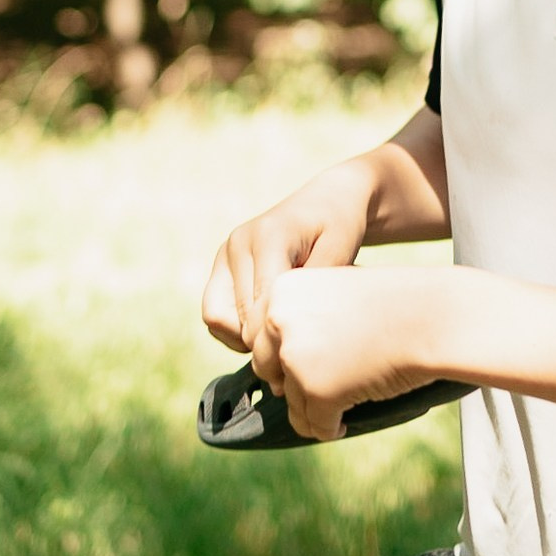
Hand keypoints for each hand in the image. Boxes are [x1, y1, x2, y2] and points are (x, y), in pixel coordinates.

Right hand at [201, 168, 373, 354]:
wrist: (328, 199)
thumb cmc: (340, 226)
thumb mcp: (341, 251)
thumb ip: (313, 285)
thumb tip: (286, 326)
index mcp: (268, 237)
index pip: (261, 306)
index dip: (278, 338)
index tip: (303, 356)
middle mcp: (238, 243)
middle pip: (238, 318)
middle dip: (265, 343)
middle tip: (297, 352)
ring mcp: (226, 253)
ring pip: (216, 318)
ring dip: (245, 337)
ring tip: (280, 334)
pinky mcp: (221, 264)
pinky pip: (214, 313)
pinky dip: (236, 329)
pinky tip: (266, 325)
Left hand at [249, 266, 444, 441]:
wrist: (433, 318)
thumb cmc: (394, 303)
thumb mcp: (336, 294)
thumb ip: (302, 320)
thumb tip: (276, 367)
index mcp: (281, 290)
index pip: (258, 336)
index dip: (280, 355)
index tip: (306, 362)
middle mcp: (279, 321)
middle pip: (265, 370)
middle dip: (291, 383)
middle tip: (321, 386)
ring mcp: (296, 358)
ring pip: (291, 403)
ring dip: (313, 408)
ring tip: (341, 404)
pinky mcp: (317, 392)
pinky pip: (314, 426)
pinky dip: (329, 428)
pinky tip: (344, 423)